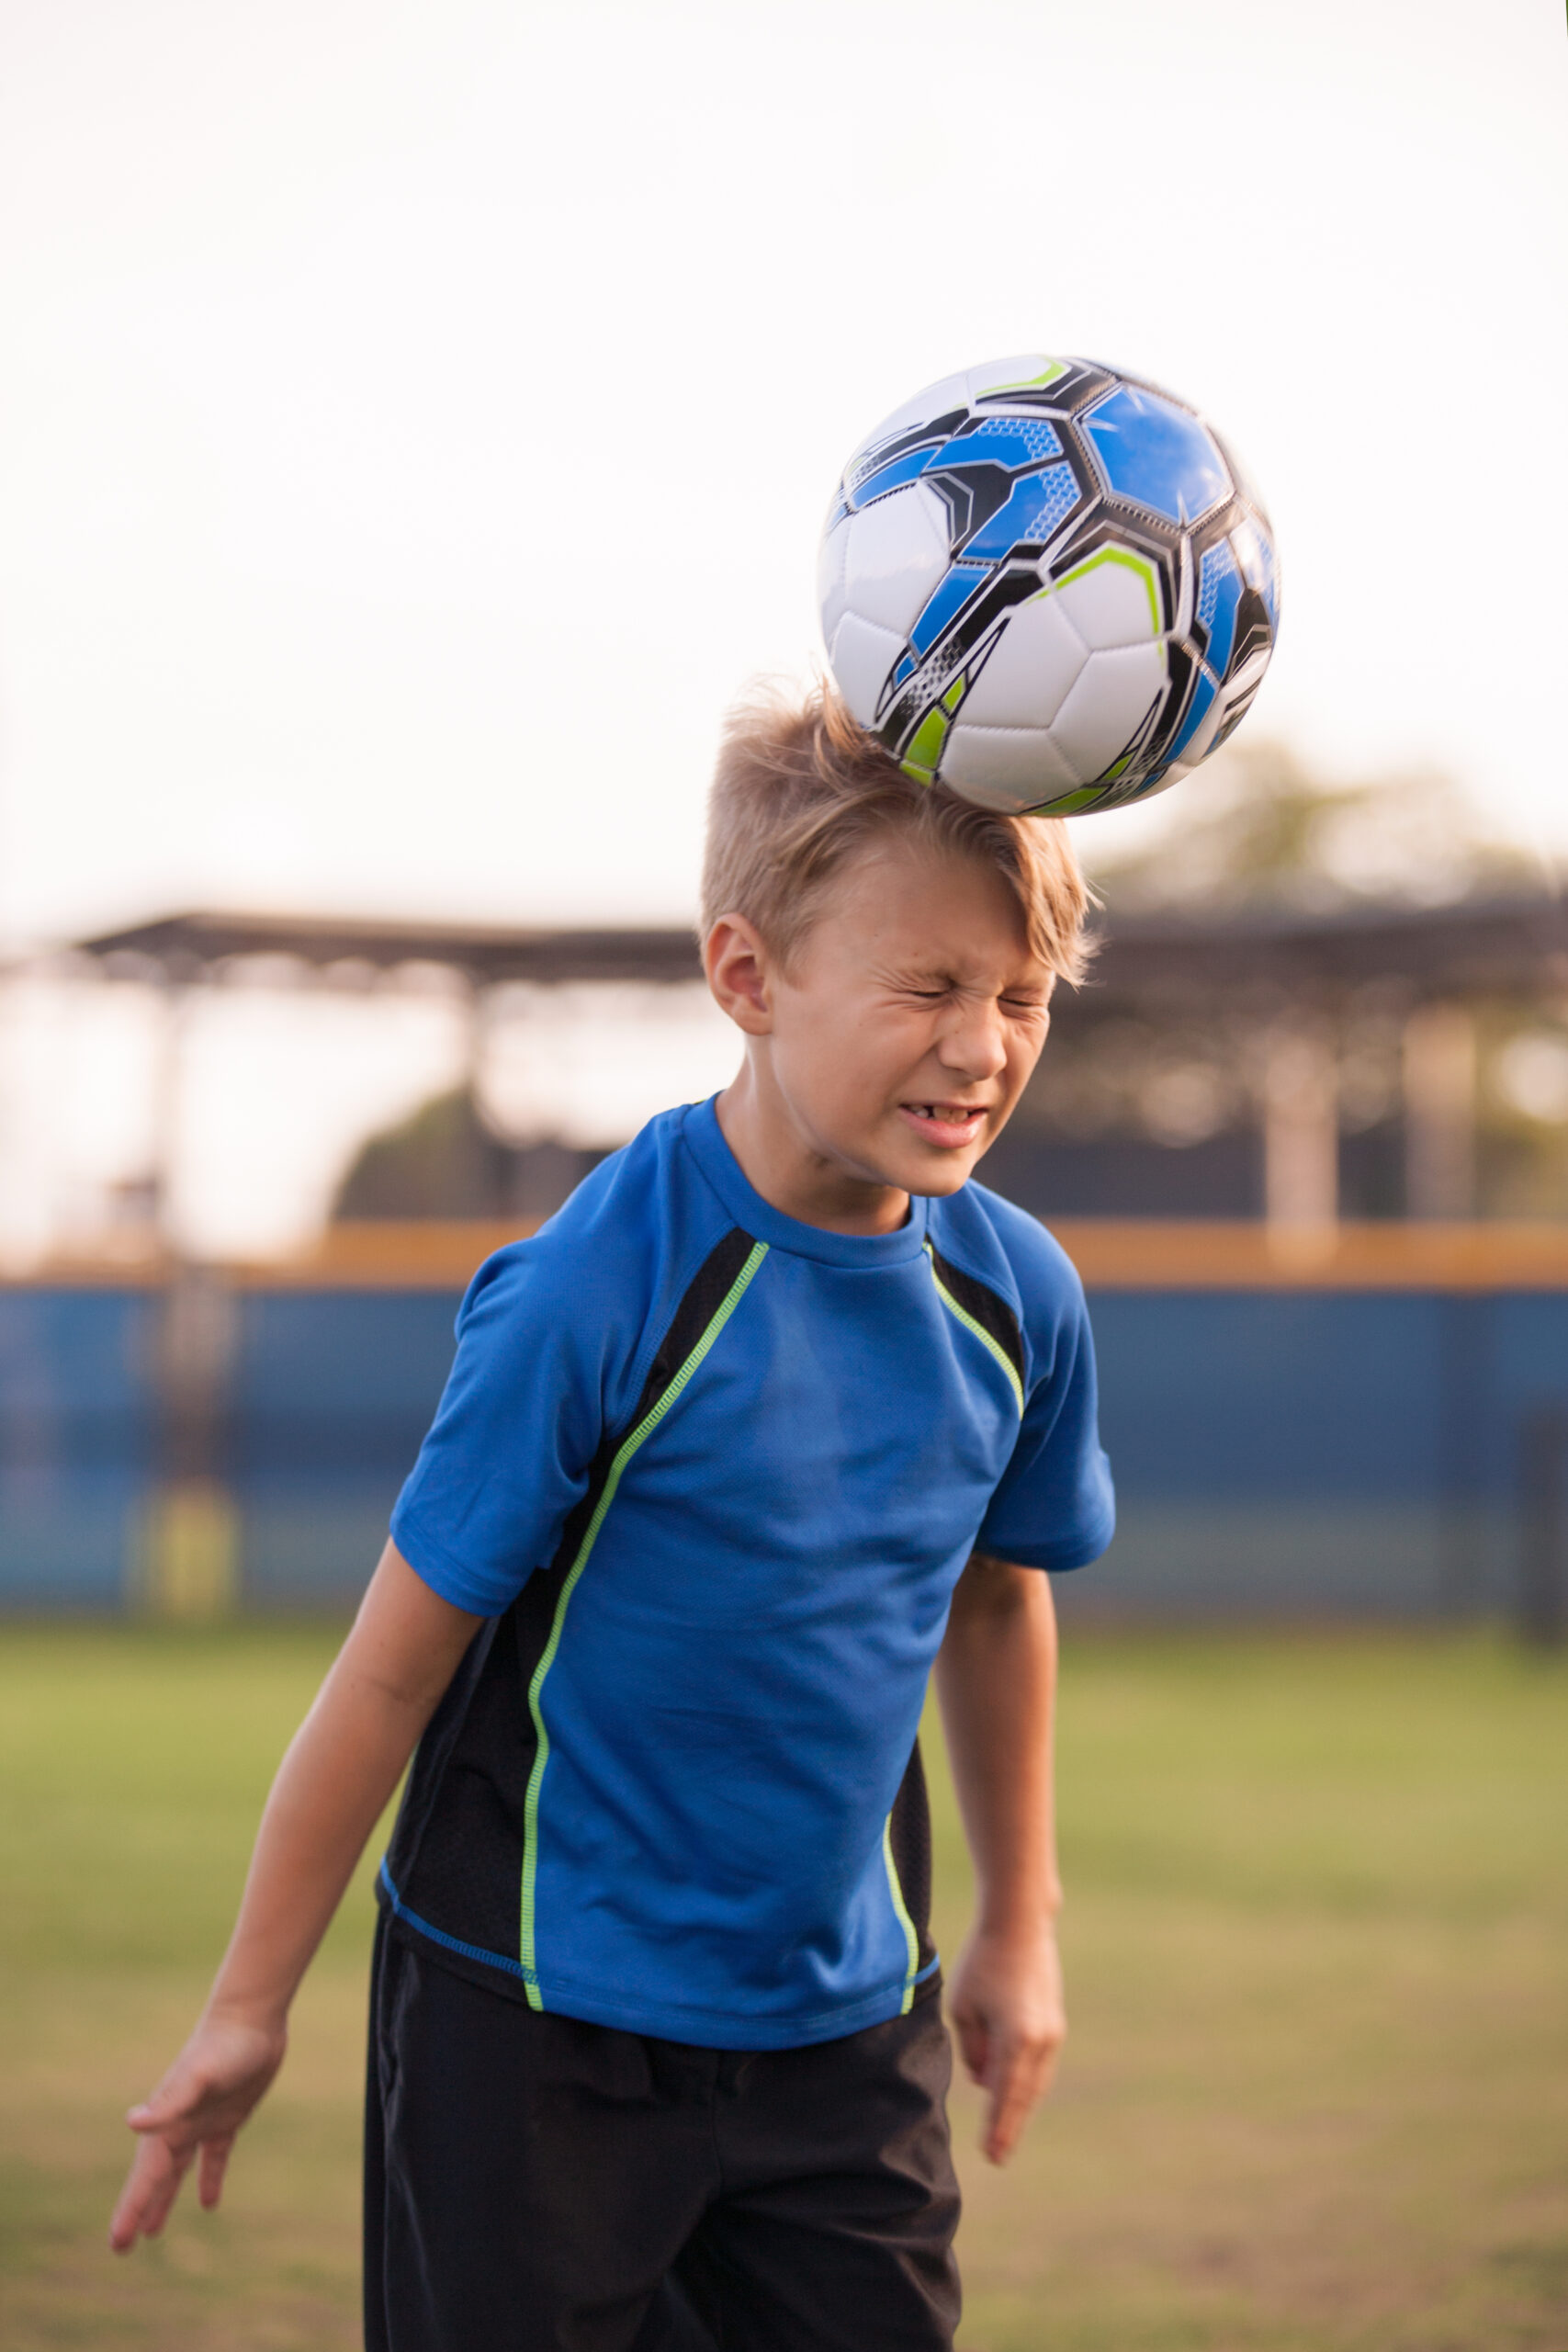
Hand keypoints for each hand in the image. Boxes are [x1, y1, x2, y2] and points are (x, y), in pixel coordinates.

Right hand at [108, 2011, 287, 2251]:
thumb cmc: (223, 2046)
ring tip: (153, 2232)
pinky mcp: (229, 2118)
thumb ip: (169, 2103)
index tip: (117, 2242)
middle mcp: (180, 2126)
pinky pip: (215, 2157)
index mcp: (168, 2124)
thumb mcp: (198, 2077)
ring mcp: (203, 2122)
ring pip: (179, 2172)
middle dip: (138, 2211)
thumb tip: (131, 2122)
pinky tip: (210, 2204)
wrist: (252, 2018)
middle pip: (155, 2180)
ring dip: (165, 2200)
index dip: (131, 2210)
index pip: (145, 2178)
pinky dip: (211, 2180)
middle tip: (122, 2247)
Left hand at [946, 1918, 1064, 2165]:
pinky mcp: (1054, 2022)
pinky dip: (1028, 2084)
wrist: (1021, 1922)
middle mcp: (1040, 2042)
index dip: (997, 2128)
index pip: (1003, 2096)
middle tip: (997, 2157)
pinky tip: (1016, 2094)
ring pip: (1035, 2082)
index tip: (990, 2156)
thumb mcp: (963, 2007)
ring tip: (1004, 2133)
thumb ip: (972, 2050)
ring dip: (1019, 2106)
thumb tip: (984, 2080)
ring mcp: (1052, 2033)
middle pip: (1024, 2096)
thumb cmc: (983, 1961)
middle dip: (1010, 2127)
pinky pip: (1040, 2065)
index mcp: (1016, 2040)